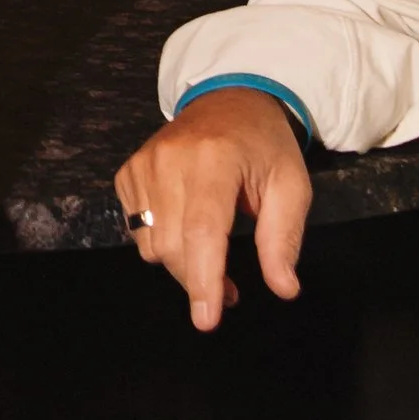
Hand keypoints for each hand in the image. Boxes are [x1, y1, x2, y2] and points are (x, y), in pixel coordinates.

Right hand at [114, 90, 310, 333]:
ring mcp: (142, 165)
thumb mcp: (291, 186)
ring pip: (151, 246)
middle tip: (232, 291)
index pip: (203, 231)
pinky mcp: (127, 173)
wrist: (227, 100)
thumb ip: (284, 239)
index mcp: (215, 160)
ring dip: (181, 264)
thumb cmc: (264, 147)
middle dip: (198, 280)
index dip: (204, 279)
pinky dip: (161, 242)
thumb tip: (284, 289)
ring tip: (211, 255)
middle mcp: (170, 160)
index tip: (208, 319)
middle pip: (173, 247)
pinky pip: (136, 230)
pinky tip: (185, 225)